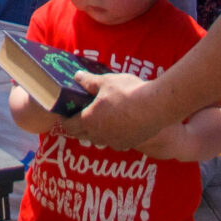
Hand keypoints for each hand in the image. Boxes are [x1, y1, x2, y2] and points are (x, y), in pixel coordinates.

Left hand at [55, 70, 170, 153]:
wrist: (156, 106)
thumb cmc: (127, 92)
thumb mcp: (106, 81)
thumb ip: (89, 81)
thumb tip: (77, 76)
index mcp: (89, 120)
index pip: (69, 126)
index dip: (64, 120)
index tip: (64, 114)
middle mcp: (99, 135)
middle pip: (81, 135)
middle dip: (77, 127)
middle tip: (78, 116)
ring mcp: (114, 142)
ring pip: (98, 140)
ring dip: (94, 132)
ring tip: (98, 120)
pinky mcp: (129, 144)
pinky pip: (115, 142)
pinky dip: (112, 135)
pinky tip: (117, 125)